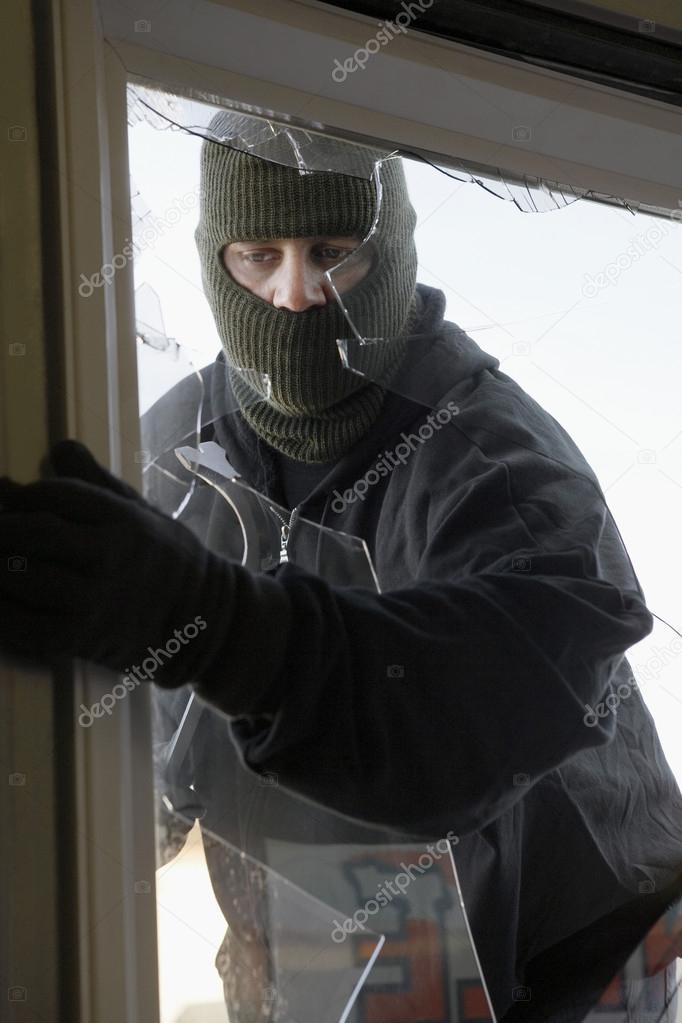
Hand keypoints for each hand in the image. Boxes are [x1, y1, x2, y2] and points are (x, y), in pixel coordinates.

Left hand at [0, 441, 234, 683]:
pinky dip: (1, 615)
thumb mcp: (139, 511)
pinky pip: (26, 627)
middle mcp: (110, 557)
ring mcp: (96, 601)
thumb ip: (95, 481)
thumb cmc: (163, 558)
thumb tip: (58, 447)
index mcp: (123, 519)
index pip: (57, 494)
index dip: (22, 495)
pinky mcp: (84, 639)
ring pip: (25, 578)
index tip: (7, 500)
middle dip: (1, 529)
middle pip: (36, 533)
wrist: (203, 618)